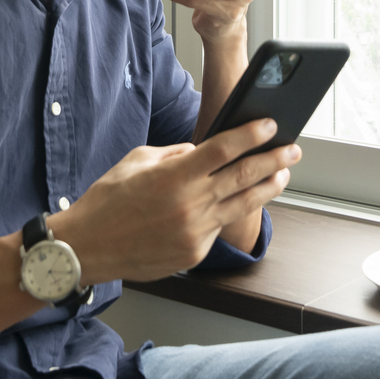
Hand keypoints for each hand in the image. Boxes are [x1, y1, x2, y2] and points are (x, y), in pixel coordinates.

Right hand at [50, 120, 298, 282]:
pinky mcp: (194, 254)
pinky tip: (233, 203)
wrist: (87, 248)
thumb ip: (175, 154)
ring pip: (242, 206)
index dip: (252, 135)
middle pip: (244, 177)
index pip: (224, 149)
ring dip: (266, 188)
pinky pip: (217, 228)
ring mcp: (195, 232)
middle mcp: (191, 204)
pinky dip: (226, 213)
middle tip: (293, 150)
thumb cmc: (107, 200)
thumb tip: (201, 152)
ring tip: (281, 174)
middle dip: (273, 160)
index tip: (272, 124)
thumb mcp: (138, 161)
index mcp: (176, 176)